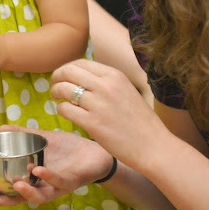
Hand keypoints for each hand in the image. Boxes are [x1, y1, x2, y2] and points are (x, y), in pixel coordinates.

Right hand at [0, 125, 114, 205]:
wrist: (95, 151)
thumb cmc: (67, 148)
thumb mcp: (41, 138)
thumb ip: (22, 135)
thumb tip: (0, 128)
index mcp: (30, 177)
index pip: (4, 186)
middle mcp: (39, 186)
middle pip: (15, 198)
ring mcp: (54, 187)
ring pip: (37, 197)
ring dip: (24, 192)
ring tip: (13, 185)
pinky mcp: (70, 182)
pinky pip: (56, 183)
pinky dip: (47, 177)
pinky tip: (37, 169)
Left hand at [51, 59, 167, 167]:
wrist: (154, 146)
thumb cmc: (140, 121)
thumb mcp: (126, 91)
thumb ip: (106, 82)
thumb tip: (82, 77)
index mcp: (114, 75)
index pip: (80, 63)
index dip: (67, 69)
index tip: (63, 77)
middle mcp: (106, 86)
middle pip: (68, 71)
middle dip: (57, 77)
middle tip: (55, 86)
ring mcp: (98, 104)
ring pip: (63, 89)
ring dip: (55, 93)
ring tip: (57, 99)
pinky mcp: (92, 123)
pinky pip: (65, 109)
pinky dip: (61, 109)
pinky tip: (66, 113)